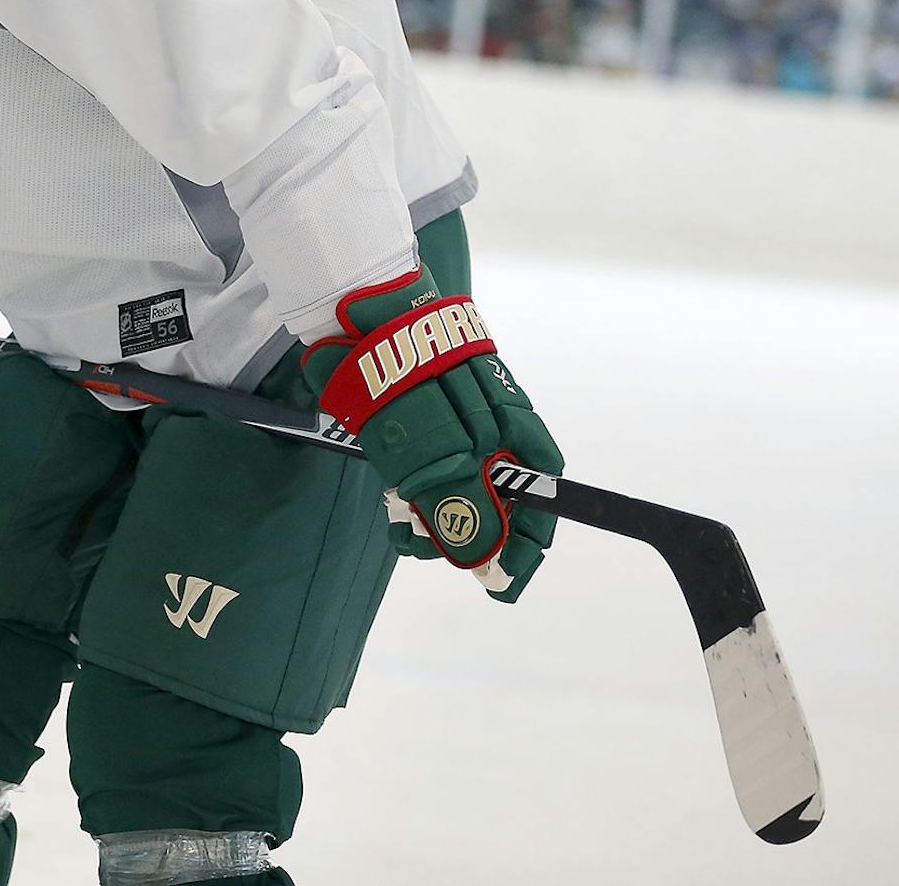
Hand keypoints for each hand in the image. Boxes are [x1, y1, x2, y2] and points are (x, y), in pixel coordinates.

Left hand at [302, 267, 561, 601]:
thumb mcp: (437, 454)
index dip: (524, 543)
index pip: (540, 499)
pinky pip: (430, 472)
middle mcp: (493, 430)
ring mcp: (456, 424)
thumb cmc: (408, 381)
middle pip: (497, 501)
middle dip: (469, 536)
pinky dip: (415, 495)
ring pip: (459, 489)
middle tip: (430, 550)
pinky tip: (395, 505)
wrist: (359, 318)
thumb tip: (483, 558)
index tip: (503, 581)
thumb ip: (462, 505)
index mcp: (515, 431)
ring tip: (404, 528)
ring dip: (435, 519)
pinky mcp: (422, 422)